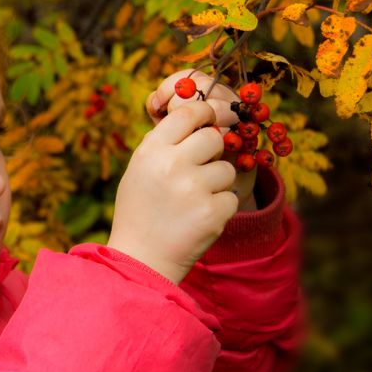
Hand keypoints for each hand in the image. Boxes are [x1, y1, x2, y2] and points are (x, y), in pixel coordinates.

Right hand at [108, 101, 238, 283]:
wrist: (142, 259)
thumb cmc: (140, 210)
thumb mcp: (139, 169)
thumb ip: (162, 143)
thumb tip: (194, 116)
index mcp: (151, 151)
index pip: (187, 113)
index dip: (203, 113)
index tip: (208, 120)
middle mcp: (172, 165)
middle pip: (214, 138)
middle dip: (213, 151)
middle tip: (201, 169)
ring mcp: (194, 189)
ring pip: (226, 169)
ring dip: (217, 183)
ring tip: (195, 200)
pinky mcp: (213, 212)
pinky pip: (232, 197)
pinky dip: (220, 208)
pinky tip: (199, 218)